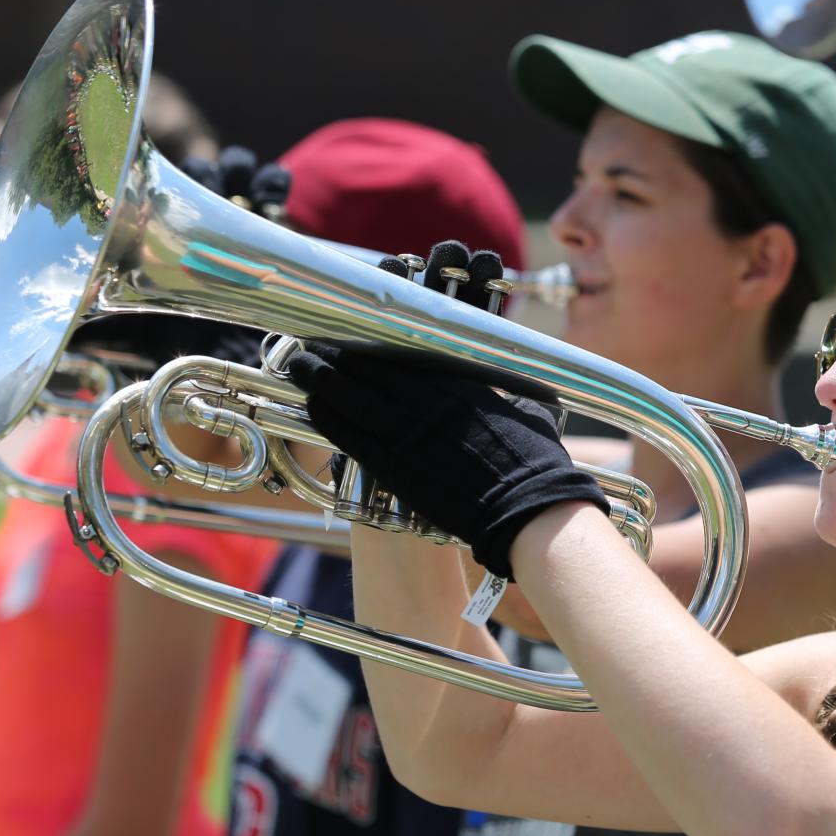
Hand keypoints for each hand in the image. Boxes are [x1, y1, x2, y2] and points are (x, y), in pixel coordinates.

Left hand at [290, 345, 606, 575]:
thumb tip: (501, 389)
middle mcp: (428, 400)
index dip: (372, 338)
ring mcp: (409, 432)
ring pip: (350, 395)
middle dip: (336, 352)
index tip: (355, 329)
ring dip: (320, 377)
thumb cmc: (534, 461)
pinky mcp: (397, 466)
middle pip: (369, 366)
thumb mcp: (521, 411)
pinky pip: (351, 436)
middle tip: (315, 342)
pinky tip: (313, 404)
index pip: (403, 349)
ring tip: (301, 364)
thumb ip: (499, 395)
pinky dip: (328, 417)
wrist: (527, 506)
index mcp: (458, 382)